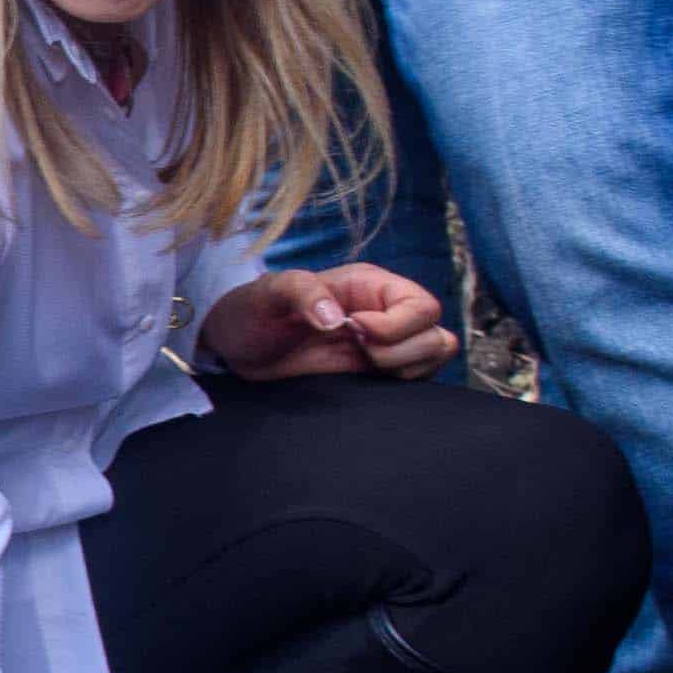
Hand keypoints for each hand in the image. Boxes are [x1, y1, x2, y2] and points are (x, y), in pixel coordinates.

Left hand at [200, 262, 454, 379]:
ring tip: (362, 365)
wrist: (236, 351)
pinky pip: (415, 382)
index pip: (422, 306)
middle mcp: (386, 314)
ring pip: (434, 359)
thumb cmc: (252, 312)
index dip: (397, 325)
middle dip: (400, 352)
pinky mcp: (376, 375)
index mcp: (369, 286)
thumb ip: (301, 293)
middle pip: (437, 336)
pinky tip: (362, 381)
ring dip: (404, 369)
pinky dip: (399, 386)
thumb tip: (336, 318)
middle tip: (358, 352)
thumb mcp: (268, 294)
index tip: (355, 331)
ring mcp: (385, 346)